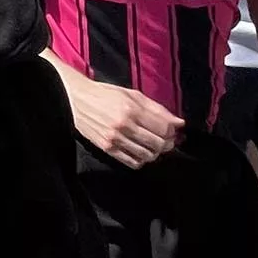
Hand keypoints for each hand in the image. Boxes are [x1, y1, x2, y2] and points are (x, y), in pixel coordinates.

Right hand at [65, 77, 183, 167]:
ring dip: (155, 152)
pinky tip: (140, 151)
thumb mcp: (133, 95)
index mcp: (131, 109)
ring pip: (147, 155)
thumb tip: (179, 123)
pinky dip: (141, 160)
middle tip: (166, 139)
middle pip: (158, 144)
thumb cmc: (107, 94)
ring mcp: (114, 139)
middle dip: (167, 143)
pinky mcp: (107, 148)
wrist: (77, 99)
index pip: (164, 128)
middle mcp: (124, 125)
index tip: (174, 129)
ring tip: (153, 145)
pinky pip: (132, 162)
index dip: (173, 131)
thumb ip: (157, 109)